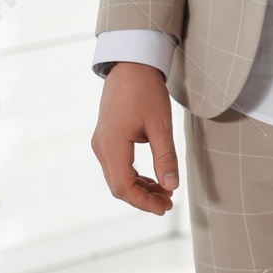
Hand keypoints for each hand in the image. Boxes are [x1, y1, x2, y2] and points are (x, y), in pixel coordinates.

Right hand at [91, 61, 178, 213]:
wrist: (131, 64)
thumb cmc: (146, 91)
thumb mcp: (160, 125)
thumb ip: (165, 157)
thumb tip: (171, 186)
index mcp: (112, 145)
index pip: (124, 187)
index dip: (144, 202)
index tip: (165, 207)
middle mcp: (101, 147)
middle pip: (118, 186)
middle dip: (143, 198)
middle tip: (169, 202)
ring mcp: (101, 143)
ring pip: (117, 178)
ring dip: (140, 188)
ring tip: (165, 191)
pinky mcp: (106, 138)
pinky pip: (117, 166)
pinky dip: (134, 176)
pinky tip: (153, 178)